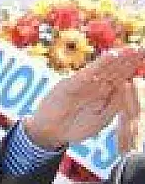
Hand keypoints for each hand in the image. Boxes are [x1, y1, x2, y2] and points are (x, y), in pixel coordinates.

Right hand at [24, 46, 144, 149]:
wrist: (49, 135)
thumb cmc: (74, 128)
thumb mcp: (101, 119)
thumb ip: (115, 104)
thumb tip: (129, 86)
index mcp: (103, 93)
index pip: (121, 77)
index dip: (133, 68)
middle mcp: (94, 85)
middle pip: (115, 69)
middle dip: (130, 59)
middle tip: (144, 47)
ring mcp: (82, 84)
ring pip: (104, 68)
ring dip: (119, 58)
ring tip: (133, 48)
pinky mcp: (70, 85)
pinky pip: (88, 73)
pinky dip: (100, 64)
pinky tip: (112, 55)